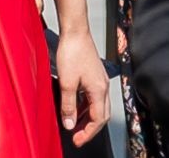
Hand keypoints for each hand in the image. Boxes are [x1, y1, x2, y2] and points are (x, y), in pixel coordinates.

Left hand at [56, 30, 110, 145]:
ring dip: (87, 116)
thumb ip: (68, 104)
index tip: (77, 140)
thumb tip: (69, 123)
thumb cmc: (72, 51)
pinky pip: (92, 95)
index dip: (87, 132)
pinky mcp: (93, 72)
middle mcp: (102, 86)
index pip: (97, 119)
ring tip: (74, 122)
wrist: (75, 30)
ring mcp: (99, 79)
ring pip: (97, 105)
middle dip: (89, 127)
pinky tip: (75, 103)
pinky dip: (85, 104)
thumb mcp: (66, 82)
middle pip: (101, 114)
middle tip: (77, 135)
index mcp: (99, 90)